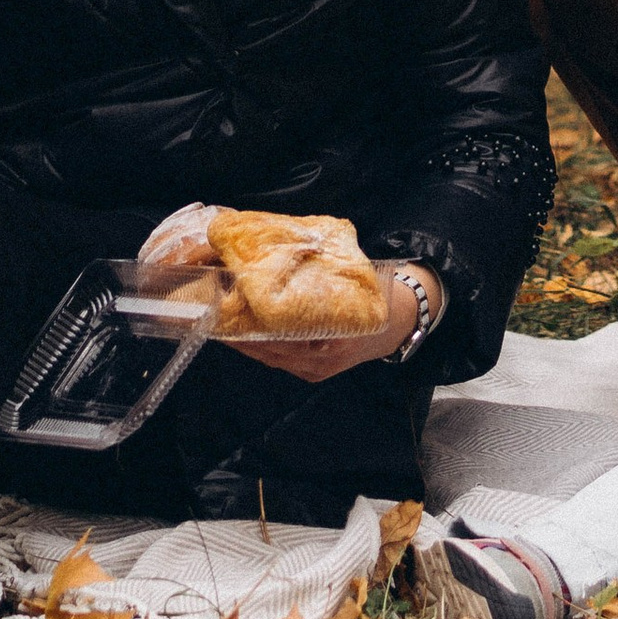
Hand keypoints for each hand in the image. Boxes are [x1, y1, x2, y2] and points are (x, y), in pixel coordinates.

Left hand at [219, 269, 440, 382]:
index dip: (252, 321)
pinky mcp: (312, 372)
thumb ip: (317, 273)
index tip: (231, 302)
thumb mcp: (348, 279)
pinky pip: (278, 360)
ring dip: (244, 339)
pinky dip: (258, 346)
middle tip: (217, 308)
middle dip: (240, 330)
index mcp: (332, 338)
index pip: (281, 334)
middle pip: (269, 349)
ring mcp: (315, 370)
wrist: (401, 322)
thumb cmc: (374, 295)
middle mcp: (321, 360)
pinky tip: (243, 330)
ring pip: (269, 357)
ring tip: (222, 318)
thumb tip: (279, 246)